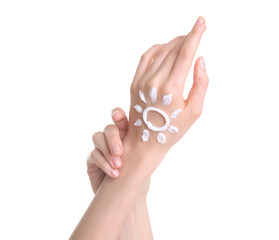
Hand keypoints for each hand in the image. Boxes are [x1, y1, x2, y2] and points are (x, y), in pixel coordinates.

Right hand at [86, 108, 151, 239]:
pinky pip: (94, 155)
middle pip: (109, 128)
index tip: (117, 116)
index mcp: (127, 133)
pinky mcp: (92, 159)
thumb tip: (146, 131)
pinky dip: (104, 163)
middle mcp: (113, 138)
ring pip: (98, 137)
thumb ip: (140, 144)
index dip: (117, 114)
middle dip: (113, 138)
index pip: (120, 119)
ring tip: (119, 165)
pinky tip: (114, 173)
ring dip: (108, 151)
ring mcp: (101, 148)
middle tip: (119, 152)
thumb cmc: (140, 175)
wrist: (130, 197)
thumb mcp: (144, 158)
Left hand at [125, 16, 208, 165]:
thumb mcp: (194, 112)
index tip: (202, 22)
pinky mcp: (135, 83)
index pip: (186, 53)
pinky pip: (146, 58)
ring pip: (161, 52)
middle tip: (197, 31)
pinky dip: (157, 48)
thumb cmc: (172, 130)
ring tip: (185, 39)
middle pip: (174, 50)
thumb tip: (200, 59)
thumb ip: (200, 84)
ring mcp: (142, 81)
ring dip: (174, 42)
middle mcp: (155, 81)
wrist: (145, 142)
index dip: (195, 35)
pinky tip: (165, 47)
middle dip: (187, 37)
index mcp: (171, 88)